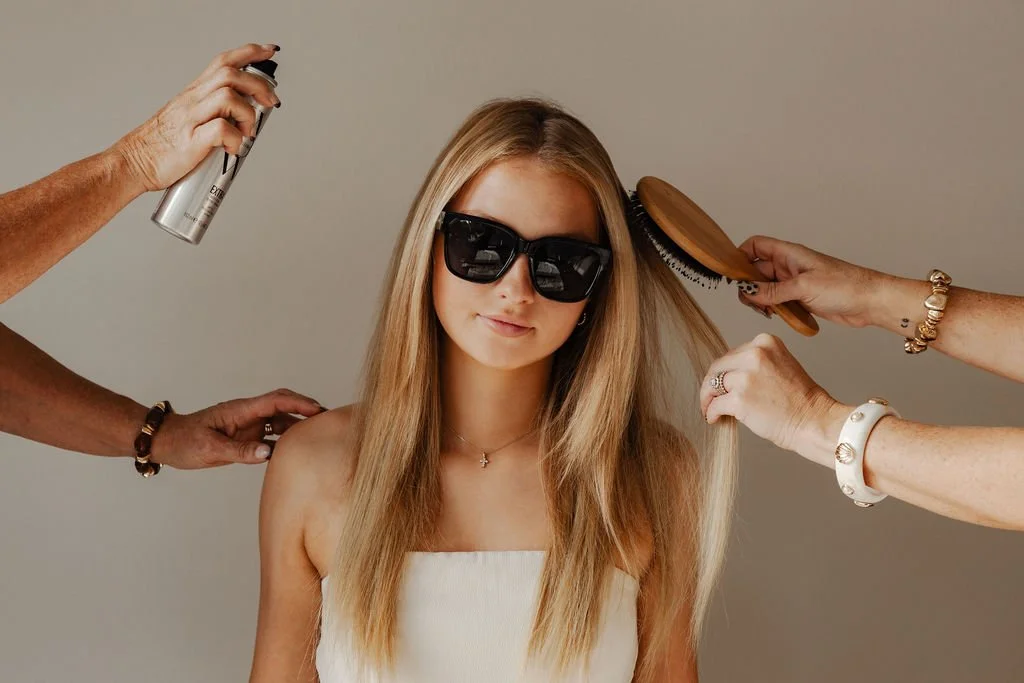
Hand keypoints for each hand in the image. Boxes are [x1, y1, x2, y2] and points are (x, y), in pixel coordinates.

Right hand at [111, 43, 281, 193]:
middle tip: (270, 103)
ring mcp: (191, 119)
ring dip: (247, 114)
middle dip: (259, 86)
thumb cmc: (162, 144)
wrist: (134, 161)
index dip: (249, 53)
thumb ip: (212, 110)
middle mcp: (193, 100)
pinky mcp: (191, 141)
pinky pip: (220, 130)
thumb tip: (244, 114)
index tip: (268, 51)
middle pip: (230, 75)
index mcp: (195, 93)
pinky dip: (235, 139)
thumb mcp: (188, 116)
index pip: (224, 62)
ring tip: (247, 132)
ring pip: (228, 97)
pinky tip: (233, 148)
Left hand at [150, 388, 324, 468]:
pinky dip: (286, 437)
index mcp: (240, 411)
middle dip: (305, 407)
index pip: (275, 401)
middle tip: (328, 416)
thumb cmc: (185, 442)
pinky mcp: (246, 434)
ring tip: (320, 431)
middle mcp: (248, 414)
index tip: (318, 409)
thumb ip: (241, 451)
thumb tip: (269, 452)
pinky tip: (298, 446)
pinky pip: (271, 433)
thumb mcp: (211, 449)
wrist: (167, 442)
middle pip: (283, 404)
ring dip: (298, 423)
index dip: (298, 403)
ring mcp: (248, 423)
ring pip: (280, 419)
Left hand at [700, 334, 841, 461]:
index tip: (724, 385)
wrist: (814, 421)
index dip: (725, 372)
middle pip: (717, 367)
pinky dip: (711, 412)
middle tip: (710, 399)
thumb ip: (754, 363)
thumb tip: (725, 374)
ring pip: (712, 385)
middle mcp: (755, 354)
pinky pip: (714, 404)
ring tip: (711, 409)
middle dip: (711, 384)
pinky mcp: (739, 398)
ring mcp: (746, 376)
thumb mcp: (779, 365)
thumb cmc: (799, 399)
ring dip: (708, 399)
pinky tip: (715, 418)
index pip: (732, 355)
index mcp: (765, 342)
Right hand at [735, 235, 890, 328]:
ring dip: (761, 301)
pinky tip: (779, 316)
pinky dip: (774, 309)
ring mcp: (793, 283)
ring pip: (764, 289)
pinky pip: (777, 302)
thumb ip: (772, 290)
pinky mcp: (800, 298)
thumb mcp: (803, 287)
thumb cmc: (845, 286)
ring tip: (769, 311)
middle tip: (754, 301)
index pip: (755, 246)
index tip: (733, 274)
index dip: (740, 256)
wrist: (870, 302)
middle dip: (750, 286)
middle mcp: (788, 266)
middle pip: (755, 271)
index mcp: (789, 254)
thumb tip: (747, 291)